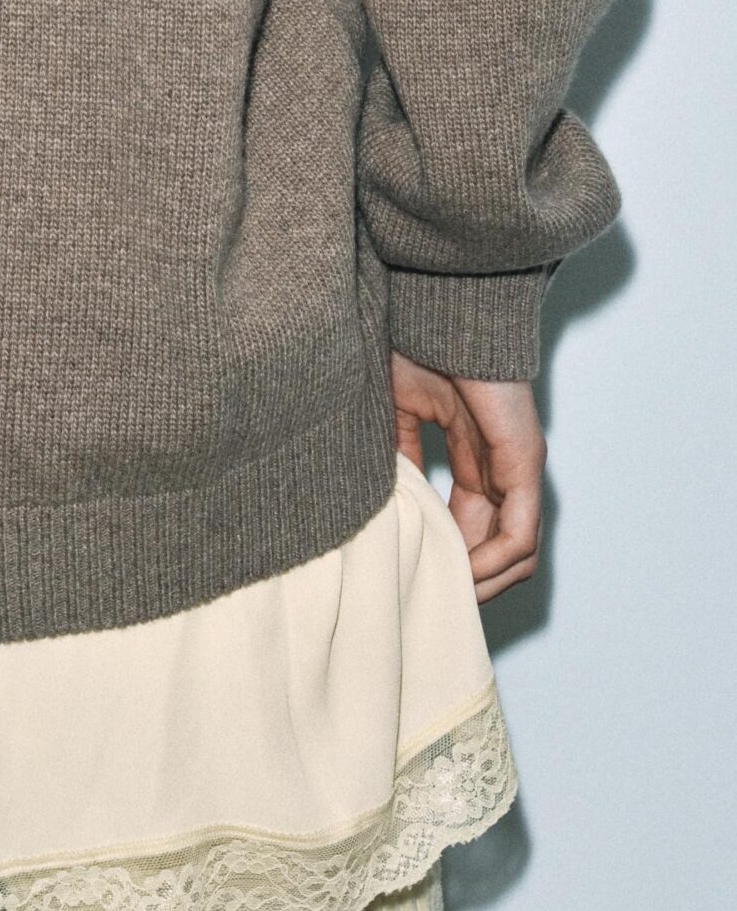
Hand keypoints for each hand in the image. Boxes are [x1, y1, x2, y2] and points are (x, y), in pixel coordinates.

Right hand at [391, 350, 545, 602]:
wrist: (435, 308)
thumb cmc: (416, 345)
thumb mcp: (394, 416)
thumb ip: (398, 462)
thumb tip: (384, 512)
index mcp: (474, 455)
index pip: (471, 526)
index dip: (447, 558)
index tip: (415, 579)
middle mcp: (502, 467)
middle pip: (498, 548)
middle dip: (466, 581)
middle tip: (430, 602)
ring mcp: (518, 467)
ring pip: (517, 553)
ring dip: (482, 582)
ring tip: (444, 595)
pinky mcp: (525, 461)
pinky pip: (521, 536)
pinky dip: (492, 564)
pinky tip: (460, 572)